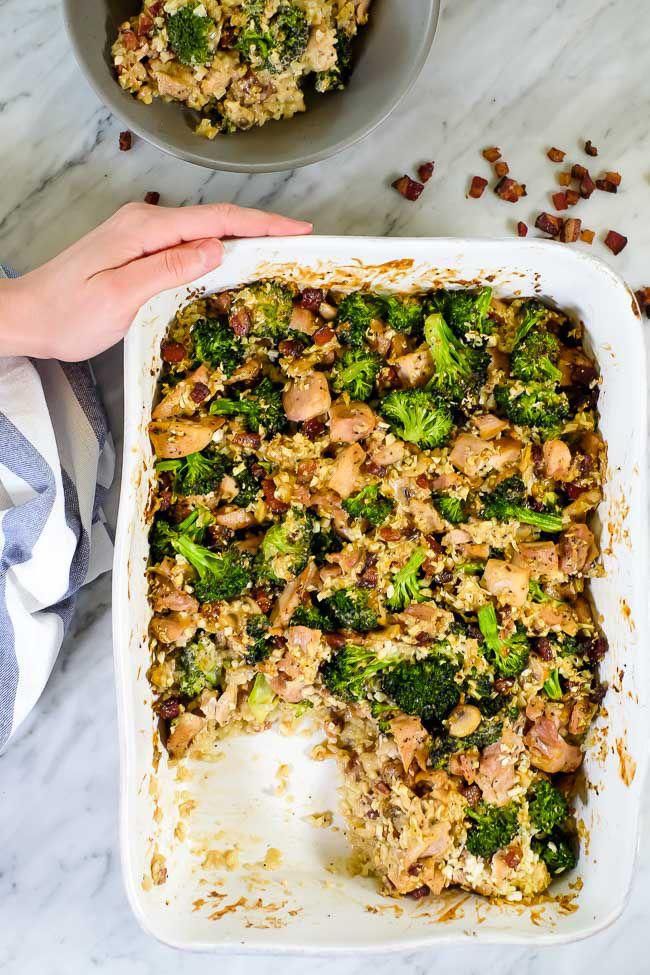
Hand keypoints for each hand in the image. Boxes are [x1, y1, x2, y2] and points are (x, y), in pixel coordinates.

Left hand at [0, 202, 311, 360]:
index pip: (216, 220)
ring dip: (241, 240)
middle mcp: (145, 223)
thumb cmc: (68, 313)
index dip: (262, 224)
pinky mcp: (137, 249)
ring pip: (204, 232)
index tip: (300, 230)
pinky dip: (218, 250)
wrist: (27, 316)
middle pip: (215, 220)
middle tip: (301, 243)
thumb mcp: (120, 297)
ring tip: (279, 252)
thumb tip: (215, 248)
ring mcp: (140, 235)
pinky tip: (233, 262)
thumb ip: (168, 270)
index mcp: (146, 230)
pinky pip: (188, 244)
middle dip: (261, 229)